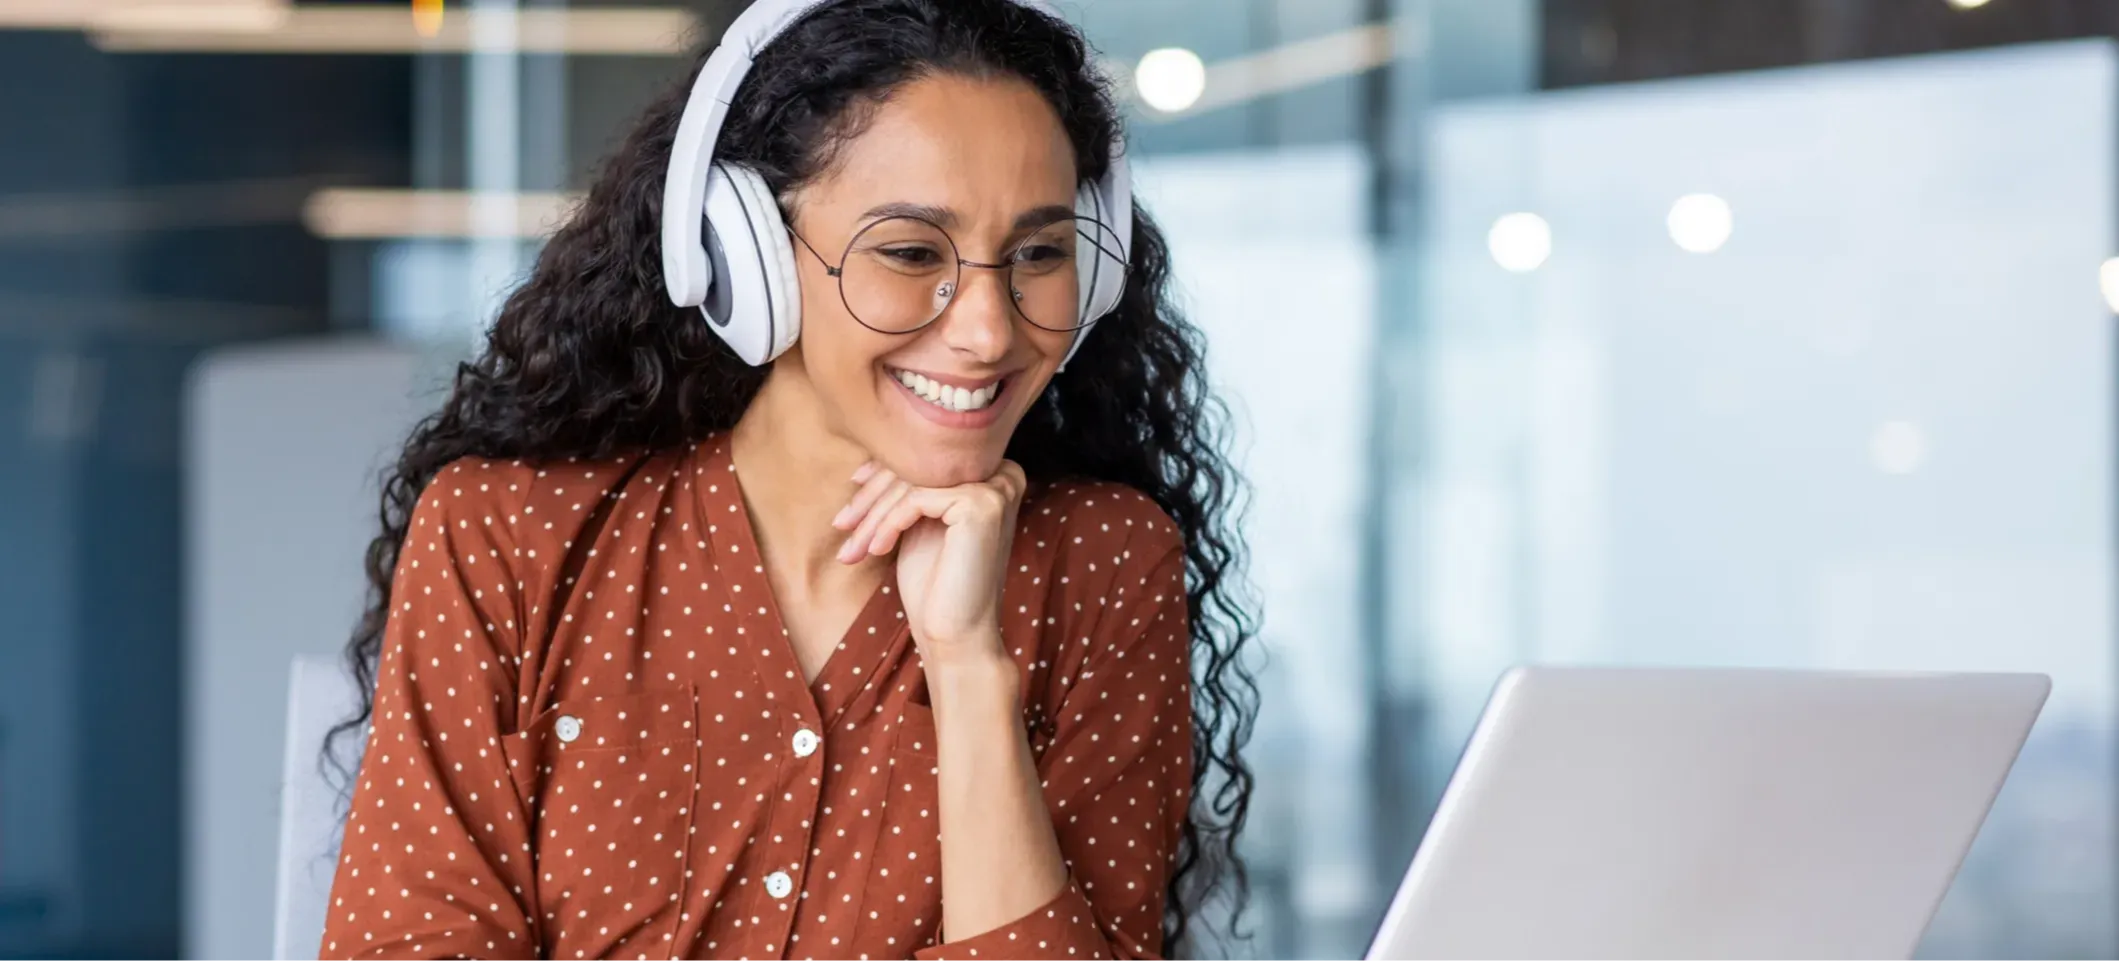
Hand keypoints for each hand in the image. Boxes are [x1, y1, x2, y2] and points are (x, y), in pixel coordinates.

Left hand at [832, 459, 1026, 662]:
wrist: (955, 633)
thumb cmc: (935, 582)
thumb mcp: (919, 522)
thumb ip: (912, 483)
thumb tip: (874, 445)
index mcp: (994, 472)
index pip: (928, 456)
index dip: (884, 471)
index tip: (852, 484)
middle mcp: (1003, 472)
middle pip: (919, 465)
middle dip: (871, 497)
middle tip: (841, 525)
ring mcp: (996, 486)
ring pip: (912, 482)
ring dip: (872, 516)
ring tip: (852, 548)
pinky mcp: (981, 504)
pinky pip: (915, 499)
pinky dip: (888, 524)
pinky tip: (877, 550)